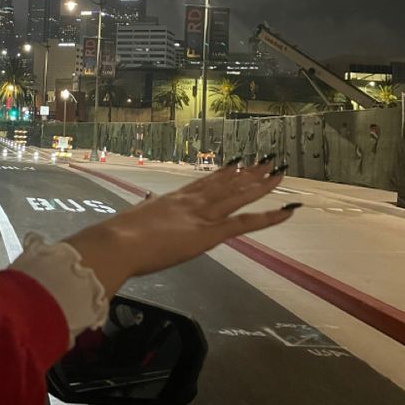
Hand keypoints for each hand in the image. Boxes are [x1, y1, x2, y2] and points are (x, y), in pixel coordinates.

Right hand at [65, 160, 297, 295]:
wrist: (117, 243)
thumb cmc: (121, 235)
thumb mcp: (138, 215)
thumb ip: (148, 207)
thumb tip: (149, 200)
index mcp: (176, 198)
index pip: (207, 182)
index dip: (226, 172)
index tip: (239, 162)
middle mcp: (194, 201)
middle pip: (228, 184)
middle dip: (250, 173)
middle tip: (269, 161)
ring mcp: (203, 215)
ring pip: (240, 196)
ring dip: (263, 185)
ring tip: (281, 172)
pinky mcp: (210, 233)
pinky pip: (245, 224)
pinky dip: (269, 217)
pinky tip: (287, 211)